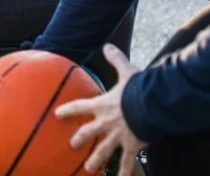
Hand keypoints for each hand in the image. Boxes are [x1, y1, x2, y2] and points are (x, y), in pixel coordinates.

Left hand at [54, 45, 146, 174]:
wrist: (151, 105)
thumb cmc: (139, 88)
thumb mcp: (126, 71)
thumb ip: (116, 59)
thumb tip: (107, 45)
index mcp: (102, 104)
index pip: (79, 107)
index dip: (68, 110)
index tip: (57, 114)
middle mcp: (106, 122)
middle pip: (88, 132)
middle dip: (79, 138)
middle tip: (72, 144)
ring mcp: (117, 136)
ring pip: (103, 151)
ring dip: (96, 161)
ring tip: (90, 168)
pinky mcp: (131, 146)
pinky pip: (126, 163)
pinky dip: (124, 173)